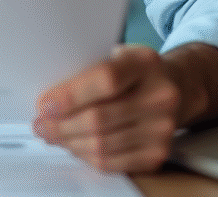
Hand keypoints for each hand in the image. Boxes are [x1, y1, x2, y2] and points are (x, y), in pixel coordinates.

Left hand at [31, 44, 180, 172]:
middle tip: (40, 123)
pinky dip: (85, 155)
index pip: (105, 80)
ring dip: (68, 142)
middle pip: (99, 119)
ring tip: (51, 135)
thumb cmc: (135, 71)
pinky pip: (111, 162)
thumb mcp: (118, 55)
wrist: (177, 88)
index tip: (44, 104)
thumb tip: (49, 98)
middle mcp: (160, 96)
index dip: (70, 96)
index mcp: (145, 62)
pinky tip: (73, 145)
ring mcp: (162, 128)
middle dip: (61, 125)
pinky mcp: (157, 154)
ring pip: (102, 145)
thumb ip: (89, 69)